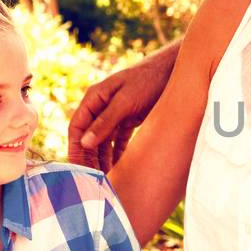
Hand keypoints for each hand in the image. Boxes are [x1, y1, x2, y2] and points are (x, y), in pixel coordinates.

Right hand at [68, 47, 176, 170]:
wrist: (175, 70)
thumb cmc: (149, 79)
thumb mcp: (126, 100)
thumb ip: (106, 121)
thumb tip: (84, 142)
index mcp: (95, 97)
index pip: (77, 126)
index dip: (76, 148)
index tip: (78, 169)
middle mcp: (102, 106)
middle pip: (89, 136)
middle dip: (89, 158)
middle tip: (92, 180)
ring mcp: (116, 113)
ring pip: (103, 141)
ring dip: (103, 159)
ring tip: (106, 179)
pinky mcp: (130, 119)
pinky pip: (119, 141)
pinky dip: (118, 154)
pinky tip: (119, 169)